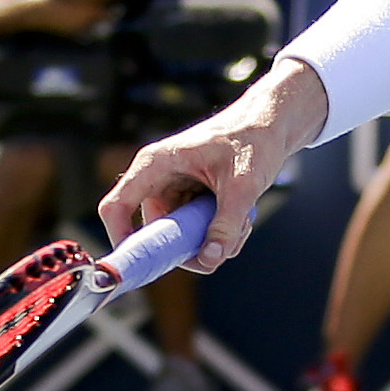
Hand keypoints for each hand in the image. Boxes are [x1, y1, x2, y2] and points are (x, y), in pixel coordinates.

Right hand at [98, 56, 322, 270]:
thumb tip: (211, 259)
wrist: (272, 125)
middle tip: (226, 244)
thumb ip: (227, 225)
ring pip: (180, 239)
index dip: (122, 240)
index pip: (116, 207)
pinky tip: (244, 219)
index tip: (142, 265)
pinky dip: (221, 236)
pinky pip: (196, 234)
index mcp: (155, 165)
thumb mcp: (243, 185)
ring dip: (213, 242)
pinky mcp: (191, 202)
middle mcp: (158, 180)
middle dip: (192, 247)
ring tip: (243, 223)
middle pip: (155, 234)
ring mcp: (174, 193)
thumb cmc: (254, 140)